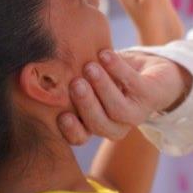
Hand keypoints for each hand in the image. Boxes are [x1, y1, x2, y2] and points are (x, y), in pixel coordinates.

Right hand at [58, 50, 191, 143]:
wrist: (153, 71)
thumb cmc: (112, 75)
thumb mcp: (89, 79)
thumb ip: (70, 80)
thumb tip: (39, 69)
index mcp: (96, 123)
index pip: (80, 137)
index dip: (71, 131)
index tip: (62, 116)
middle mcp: (115, 124)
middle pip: (99, 124)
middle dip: (86, 104)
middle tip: (75, 83)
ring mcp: (135, 112)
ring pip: (118, 110)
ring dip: (103, 88)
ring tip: (90, 67)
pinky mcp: (150, 96)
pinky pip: (134, 85)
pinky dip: (118, 69)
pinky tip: (106, 55)